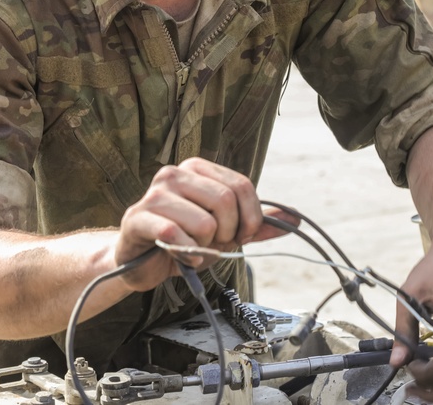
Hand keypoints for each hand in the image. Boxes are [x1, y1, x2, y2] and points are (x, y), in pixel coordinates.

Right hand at [115, 158, 296, 291]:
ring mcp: (154, 194)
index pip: (241, 186)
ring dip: (204, 247)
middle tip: (213, 244)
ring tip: (191, 248)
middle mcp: (175, 174)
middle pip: (225, 201)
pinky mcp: (137, 218)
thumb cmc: (184, 241)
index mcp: (198, 169)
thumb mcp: (226, 232)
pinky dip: (185, 254)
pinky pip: (174, 235)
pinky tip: (178, 256)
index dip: (250, 218)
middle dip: (227, 233)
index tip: (241, 236)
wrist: (142, 262)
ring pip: (204, 222)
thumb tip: (295, 218)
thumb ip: (256, 224)